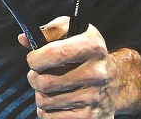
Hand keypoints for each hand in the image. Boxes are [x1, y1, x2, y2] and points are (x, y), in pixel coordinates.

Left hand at [22, 17, 140, 118]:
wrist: (115, 83)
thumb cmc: (88, 55)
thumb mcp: (76, 33)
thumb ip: (51, 31)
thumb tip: (24, 39)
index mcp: (93, 47)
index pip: (55, 54)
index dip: (36, 57)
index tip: (33, 58)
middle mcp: (96, 73)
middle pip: (45, 82)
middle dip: (34, 77)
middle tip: (37, 74)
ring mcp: (93, 98)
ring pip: (45, 101)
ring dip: (40, 94)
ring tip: (49, 87)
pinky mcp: (89, 118)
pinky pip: (50, 117)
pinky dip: (46, 111)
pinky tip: (56, 101)